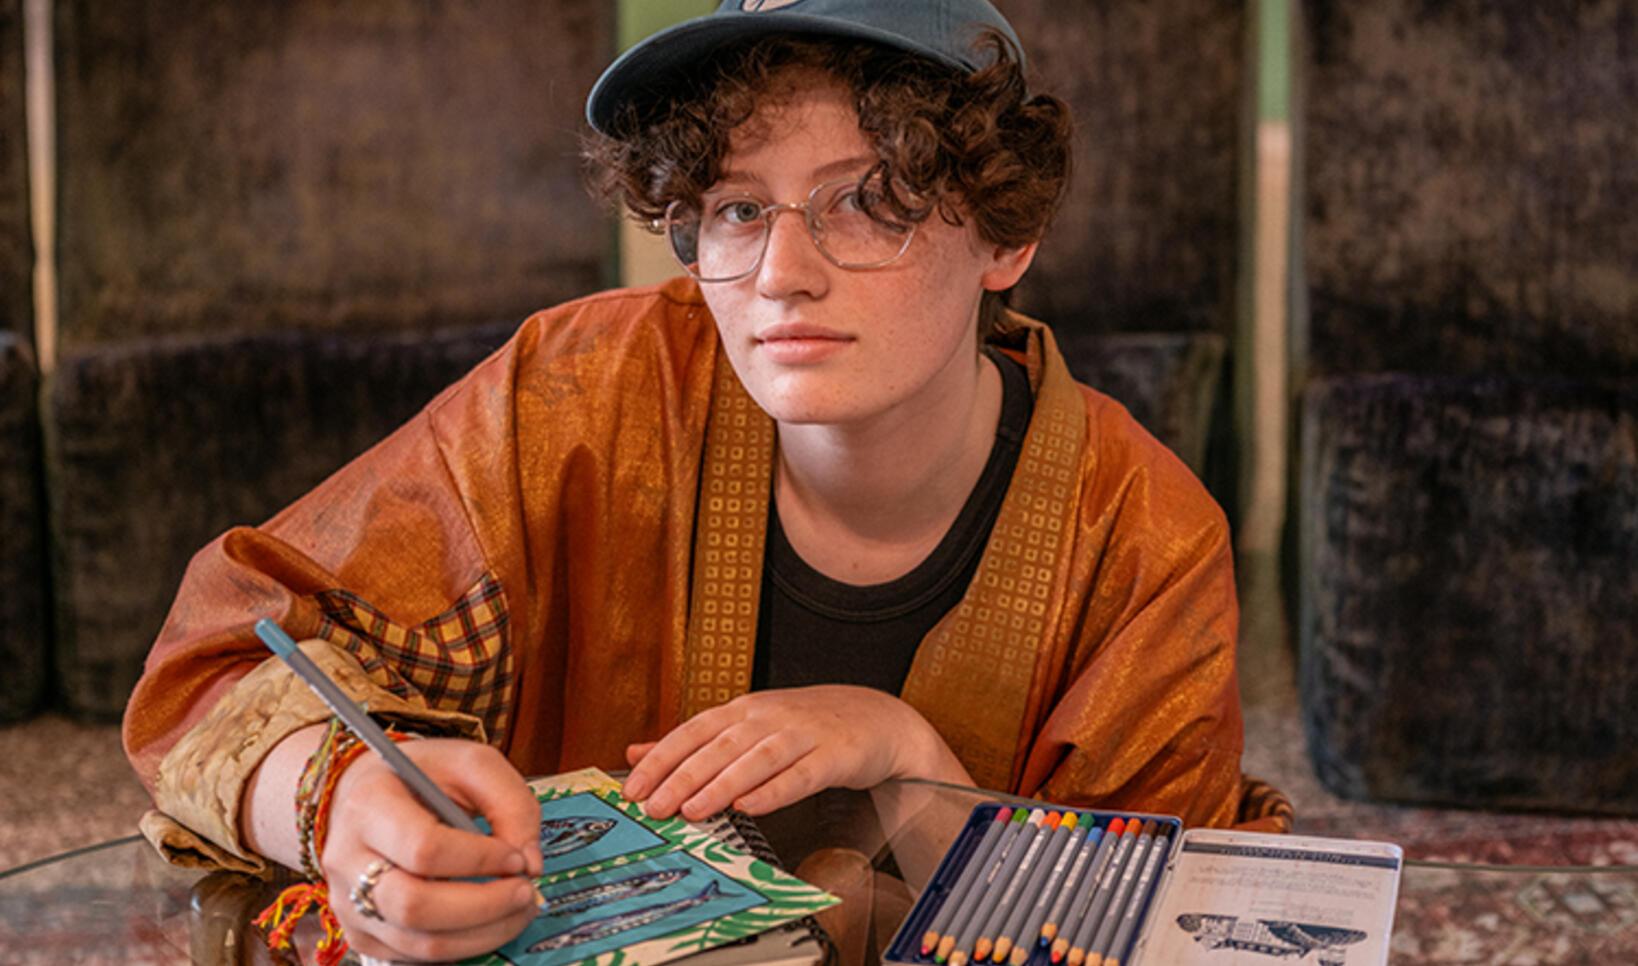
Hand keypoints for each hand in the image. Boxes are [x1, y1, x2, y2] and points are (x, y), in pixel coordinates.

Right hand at [319, 738, 543, 961]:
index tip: (517, 857)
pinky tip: (488, 920)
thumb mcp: (473, 764)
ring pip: (419, 943)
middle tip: (525, 892)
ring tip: (518, 909)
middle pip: (415, 907)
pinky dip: (463, 946)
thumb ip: (511, 804)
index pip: (424, 849)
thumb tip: (531, 864)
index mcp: (369, 805)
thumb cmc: (424, 776)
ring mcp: (348, 902)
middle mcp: (347, 859)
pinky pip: (417, 957)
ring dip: (483, 934)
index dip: (480, 860)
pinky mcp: (362, 933)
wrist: (367, 795)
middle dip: (484, 907)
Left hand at [620, 685, 971, 820]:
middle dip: (682, 776)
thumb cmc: (806, 727)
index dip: (661, 759)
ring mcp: (802, 734)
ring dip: (721, 784)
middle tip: (653, 807)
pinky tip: (751, 808)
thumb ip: (694, 742)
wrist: (876, 718)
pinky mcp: (833, 756)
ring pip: (755, 759)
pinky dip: (774, 791)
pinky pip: (800, 776)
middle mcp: (768, 717)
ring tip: (691, 810)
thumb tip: (636, 751)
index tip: (633, 789)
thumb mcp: (748, 726)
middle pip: (719, 746)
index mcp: (743, 710)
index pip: (693, 731)